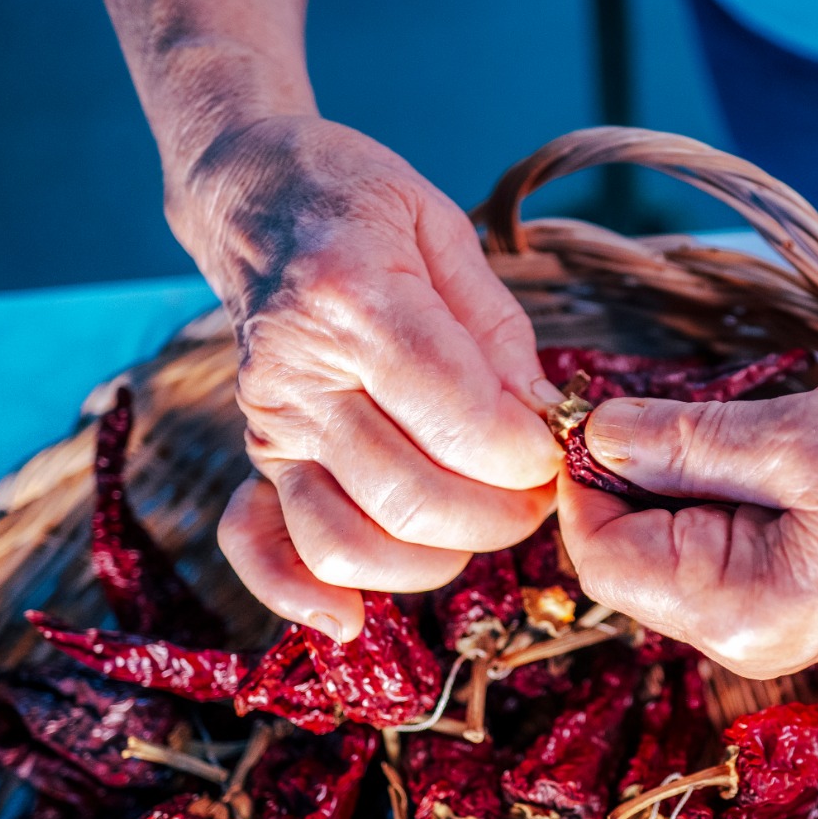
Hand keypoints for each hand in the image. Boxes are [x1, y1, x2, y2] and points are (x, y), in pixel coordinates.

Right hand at [167, 116, 562, 640]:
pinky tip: (355, 618)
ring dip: (439, 557)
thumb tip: (543, 431)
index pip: (463, 419)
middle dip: (504, 514)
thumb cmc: (365, 210)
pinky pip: (265, 549)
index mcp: (353, 299)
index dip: (530, 453)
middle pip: (413, 499)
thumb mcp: (449, 240)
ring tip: (482, 517)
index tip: (558, 444)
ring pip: (350, 544)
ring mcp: (272, 426)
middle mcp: (300, 375)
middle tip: (538, 489)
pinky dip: (303, 598)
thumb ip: (501, 342)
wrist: (259, 200)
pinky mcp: (259, 460)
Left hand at [558, 377, 817, 678]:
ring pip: (673, 545)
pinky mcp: (793, 597)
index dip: (581, 480)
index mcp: (737, 613)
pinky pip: (718, 544)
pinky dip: (717, 490)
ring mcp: (769, 623)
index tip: (591, 406)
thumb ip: (682, 441)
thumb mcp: (796, 439)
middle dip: (632, 474)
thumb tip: (592, 433)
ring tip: (740, 424)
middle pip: (631, 556)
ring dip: (679, 476)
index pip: (601, 557)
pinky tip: (763, 450)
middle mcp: (743, 638)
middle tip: (666, 399)